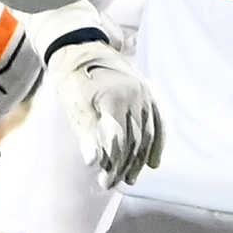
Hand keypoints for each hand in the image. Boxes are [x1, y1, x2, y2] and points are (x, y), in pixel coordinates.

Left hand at [47, 36, 162, 185]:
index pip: (119, 140)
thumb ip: (87, 135)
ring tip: (131, 178)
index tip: (104, 181)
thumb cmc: (73, 80)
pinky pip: (159, 122)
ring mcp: (146, 94)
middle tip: (114, 183)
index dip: (113, 164)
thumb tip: (93, 161)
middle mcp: (136, 96)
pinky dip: (157, 143)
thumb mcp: (76, 108)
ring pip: (149, 134)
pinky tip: (152, 162)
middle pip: (135, 140)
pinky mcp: (149, 93)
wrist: (82, 49)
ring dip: (140, 159)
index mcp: (115, 98)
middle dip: (125, 165)